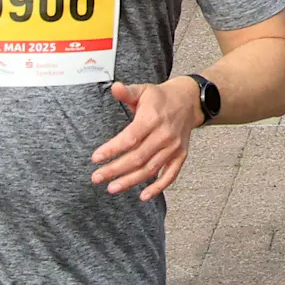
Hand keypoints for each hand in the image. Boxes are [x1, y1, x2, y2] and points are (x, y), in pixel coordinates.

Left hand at [90, 78, 199, 200]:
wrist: (189, 100)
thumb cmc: (161, 98)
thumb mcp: (144, 90)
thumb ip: (127, 92)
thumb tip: (114, 87)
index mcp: (153, 118)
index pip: (131, 137)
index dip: (112, 149)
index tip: (95, 158)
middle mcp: (164, 134)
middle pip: (138, 157)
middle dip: (115, 169)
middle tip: (96, 177)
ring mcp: (173, 146)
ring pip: (150, 168)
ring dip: (130, 181)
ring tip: (111, 188)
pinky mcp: (180, 155)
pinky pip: (170, 175)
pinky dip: (158, 187)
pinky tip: (143, 196)